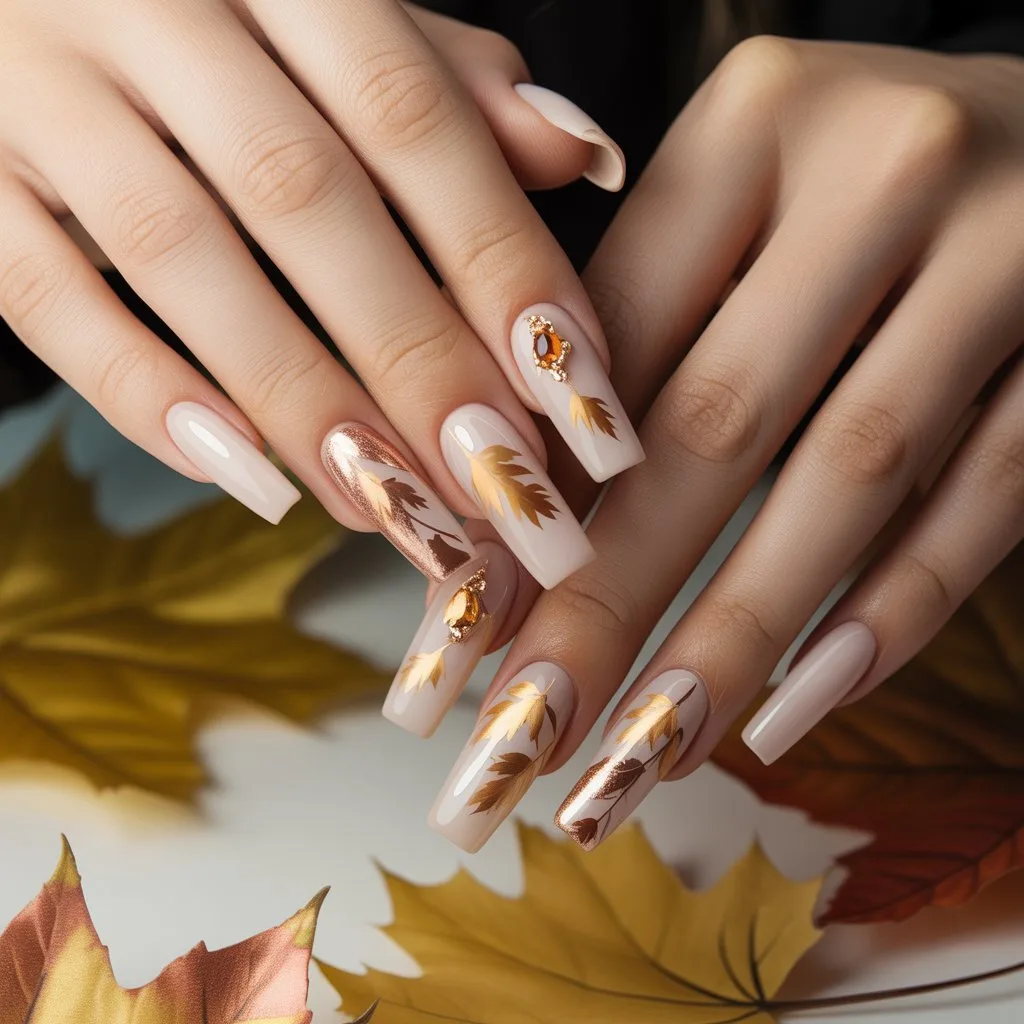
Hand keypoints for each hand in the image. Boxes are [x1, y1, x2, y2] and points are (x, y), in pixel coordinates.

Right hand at [0, 0, 640, 588]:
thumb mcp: (327, 15)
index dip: (500, 259)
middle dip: (417, 358)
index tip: (576, 390)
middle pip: (305, 197)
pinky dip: (142, 393)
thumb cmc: (196, 7)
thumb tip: (581, 150)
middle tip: (501, 487)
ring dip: (300, 397)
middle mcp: (150, 2)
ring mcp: (35, 82)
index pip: (411, 115)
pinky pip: (40, 292)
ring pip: (178, 253)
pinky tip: (245, 476)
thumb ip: (447, 82)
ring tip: (392, 510)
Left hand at [415, 37, 1023, 851]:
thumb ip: (635, 325)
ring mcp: (999, 256)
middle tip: (519, 735)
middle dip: (605, 602)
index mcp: (753, 123)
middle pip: (712, 425)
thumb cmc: (855, 178)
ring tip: (636, 761)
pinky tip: (788, 710)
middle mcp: (879, 171)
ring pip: (847, 482)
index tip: (461, 632)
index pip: (607, 340)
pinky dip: (885, 616)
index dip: (528, 500)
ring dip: (731, 640)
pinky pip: (981, 501)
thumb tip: (513, 522)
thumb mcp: (737, 200)